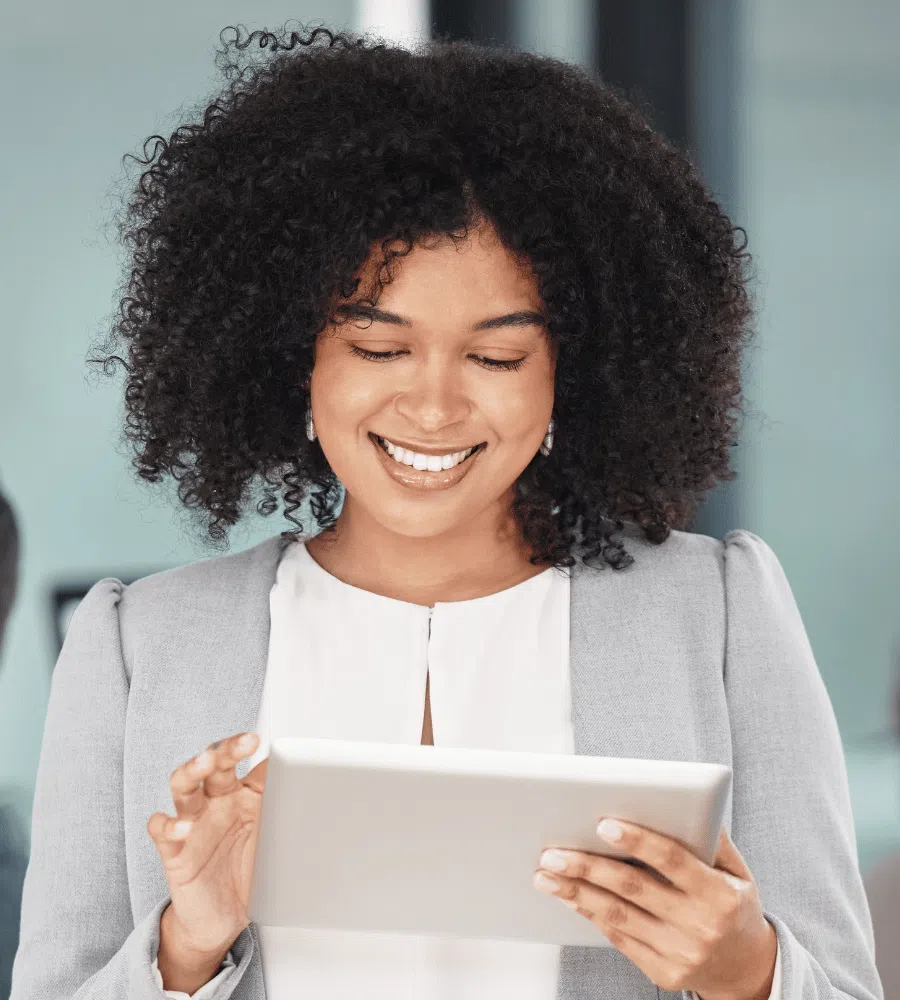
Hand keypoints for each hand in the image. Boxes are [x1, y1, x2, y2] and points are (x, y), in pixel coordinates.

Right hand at [146, 732, 266, 959]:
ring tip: (206, 762)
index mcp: (242, 794)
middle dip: (228, 749)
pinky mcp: (173, 850)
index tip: (271, 742)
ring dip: (193, 770)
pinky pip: (161, 830)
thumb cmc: (249, 873)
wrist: (222, 919)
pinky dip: (169, 825)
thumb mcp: (273, 842)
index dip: (257, 751)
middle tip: (246, 741)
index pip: (247, 763)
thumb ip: (286, 815)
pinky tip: (183, 827)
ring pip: (184, 785)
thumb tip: (312, 790)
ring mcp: (192, 822)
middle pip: (216, 764)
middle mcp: (216, 801)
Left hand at [533, 822, 777, 999]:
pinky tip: (569, 896)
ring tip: (545, 874)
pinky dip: (591, 914)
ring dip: (576, 892)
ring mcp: (679, 953)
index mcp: (718, 894)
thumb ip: (712, 838)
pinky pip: (619, 938)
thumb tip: (690, 799)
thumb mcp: (737, 871)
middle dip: (588, 866)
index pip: (671, 860)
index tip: (603, 823)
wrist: (747, 970)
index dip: (637, 840)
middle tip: (553, 851)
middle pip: (633, 888)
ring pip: (617, 916)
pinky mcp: (663, 972)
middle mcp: (698, 925)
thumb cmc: (734, 906)